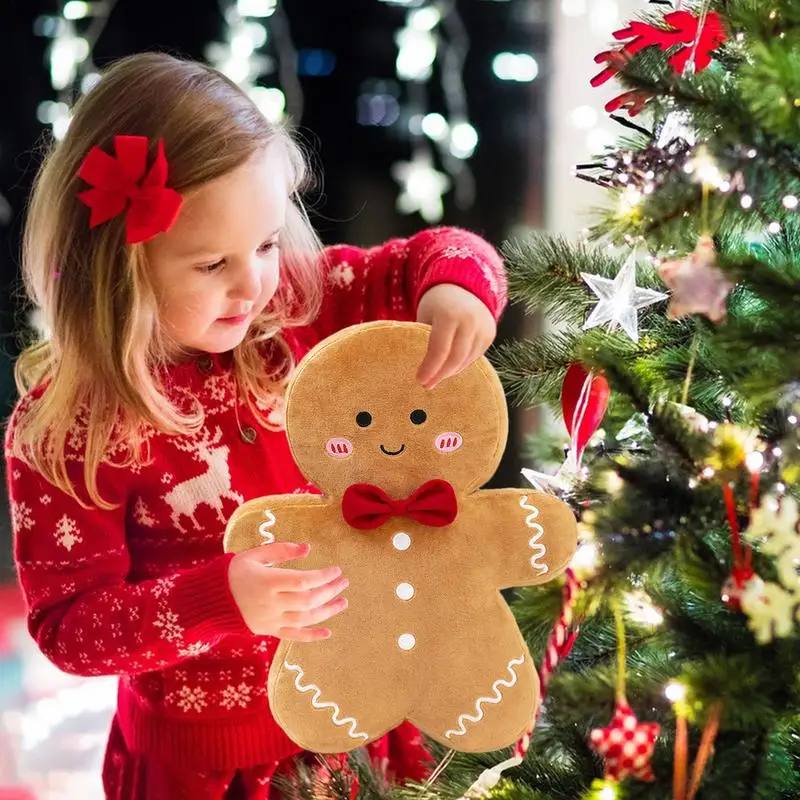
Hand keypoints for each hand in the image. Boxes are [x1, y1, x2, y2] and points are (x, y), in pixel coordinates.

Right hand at [228, 542, 348, 640]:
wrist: (211, 600)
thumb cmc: (235, 572)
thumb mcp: (254, 554)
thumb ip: (281, 550)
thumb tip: (307, 548)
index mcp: (267, 581)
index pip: (303, 581)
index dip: (323, 577)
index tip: (336, 571)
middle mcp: (271, 603)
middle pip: (308, 600)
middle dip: (329, 591)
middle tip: (343, 583)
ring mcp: (270, 620)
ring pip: (305, 619)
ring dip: (327, 611)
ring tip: (342, 602)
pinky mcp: (269, 631)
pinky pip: (293, 636)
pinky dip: (312, 636)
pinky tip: (328, 632)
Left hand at [416, 283, 496, 388]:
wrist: (463, 286)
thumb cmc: (437, 304)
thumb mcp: (425, 316)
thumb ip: (423, 339)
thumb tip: (420, 369)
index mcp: (449, 315)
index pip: (439, 350)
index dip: (429, 368)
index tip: (419, 380)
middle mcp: (470, 321)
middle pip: (455, 359)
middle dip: (440, 374)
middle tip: (426, 385)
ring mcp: (483, 328)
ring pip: (466, 360)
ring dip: (450, 372)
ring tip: (436, 378)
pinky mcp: (490, 335)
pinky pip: (474, 356)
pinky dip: (461, 365)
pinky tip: (450, 368)